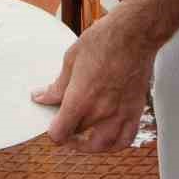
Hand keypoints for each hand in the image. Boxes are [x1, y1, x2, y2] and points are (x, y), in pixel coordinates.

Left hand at [32, 11, 154, 152]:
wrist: (135, 33)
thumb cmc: (105, 40)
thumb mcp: (71, 58)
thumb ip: (58, 85)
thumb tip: (43, 97)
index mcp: (81, 98)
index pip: (60, 133)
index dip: (52, 132)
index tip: (52, 124)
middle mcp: (101, 111)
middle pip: (78, 136)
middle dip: (68, 131)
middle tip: (65, 120)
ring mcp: (120, 113)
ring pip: (102, 145)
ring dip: (89, 145)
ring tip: (82, 137)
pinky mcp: (135, 110)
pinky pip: (126, 139)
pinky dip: (115, 144)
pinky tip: (108, 137)